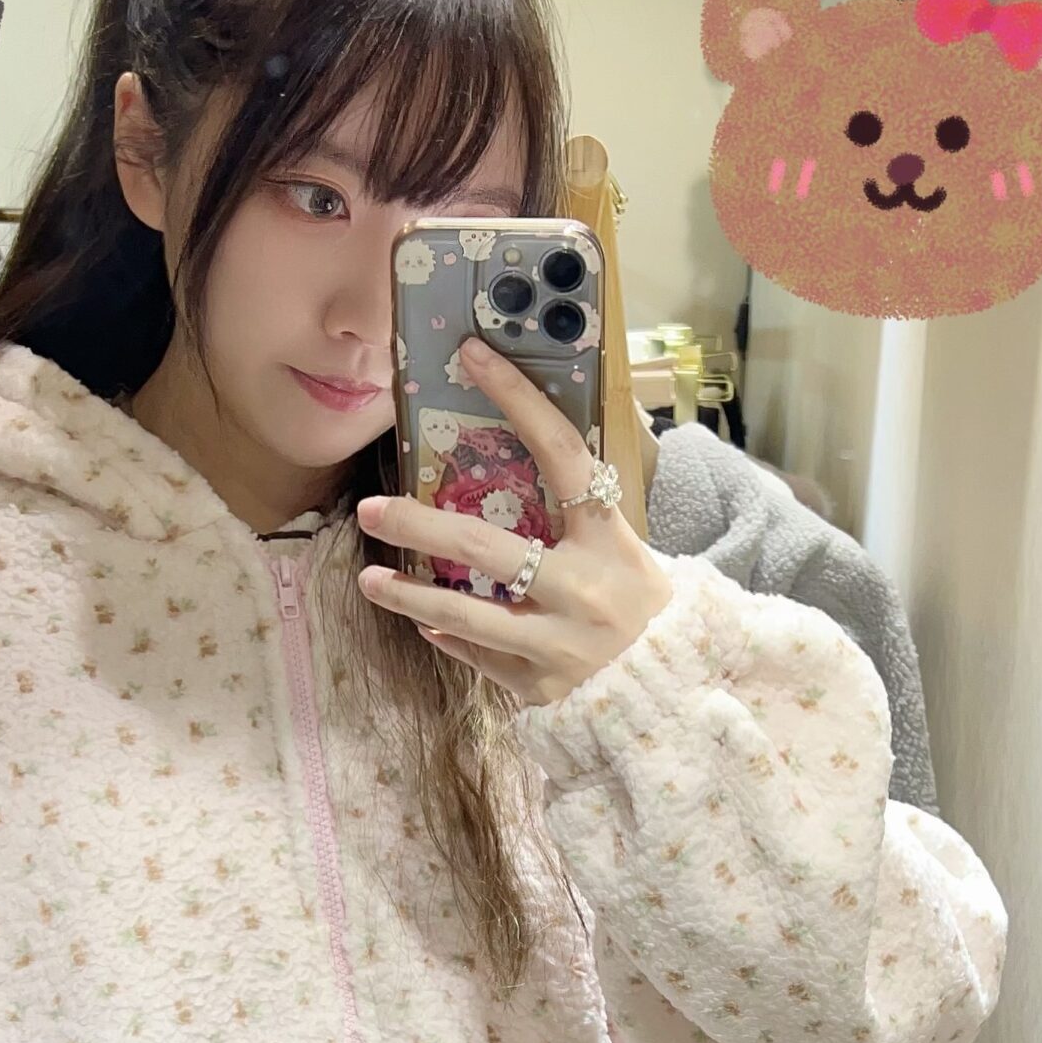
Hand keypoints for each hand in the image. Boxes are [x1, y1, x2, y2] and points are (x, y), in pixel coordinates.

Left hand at [355, 335, 674, 706]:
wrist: (672, 682)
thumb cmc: (638, 600)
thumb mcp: (621, 547)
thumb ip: (574, 511)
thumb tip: (505, 458)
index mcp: (609, 540)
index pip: (562, 456)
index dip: (520, 400)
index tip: (471, 356)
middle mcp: (585, 592)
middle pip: (485, 549)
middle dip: (420, 527)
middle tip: (372, 509)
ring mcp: (561, 645)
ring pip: (467, 615)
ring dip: (410, 595)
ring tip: (369, 579)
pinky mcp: (541, 686)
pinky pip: (480, 656)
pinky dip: (448, 635)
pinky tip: (422, 621)